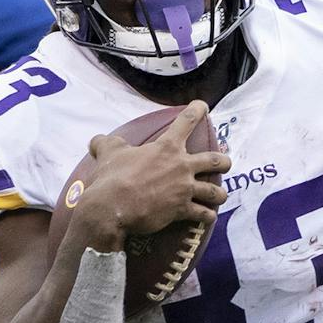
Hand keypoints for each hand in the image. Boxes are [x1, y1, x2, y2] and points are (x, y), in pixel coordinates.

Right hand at [68, 102, 232, 250]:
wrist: (113, 207)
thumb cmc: (112, 177)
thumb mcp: (109, 152)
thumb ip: (107, 143)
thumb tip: (97, 140)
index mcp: (167, 147)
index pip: (186, 121)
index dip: (198, 110)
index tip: (204, 106)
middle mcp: (182, 166)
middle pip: (216, 160)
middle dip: (224, 161)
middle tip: (225, 163)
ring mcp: (185, 189)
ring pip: (215, 191)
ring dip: (219, 194)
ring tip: (219, 196)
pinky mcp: (182, 210)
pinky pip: (204, 214)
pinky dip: (207, 216)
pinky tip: (209, 217)